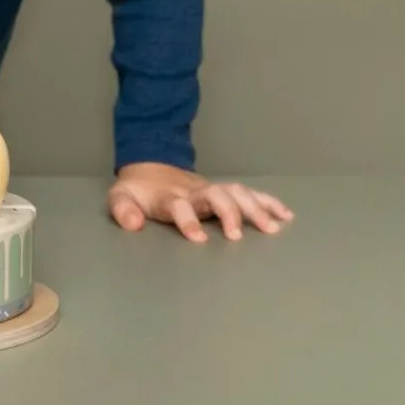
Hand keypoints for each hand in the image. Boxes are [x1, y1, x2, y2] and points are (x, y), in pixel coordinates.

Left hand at [107, 162, 293, 242]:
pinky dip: (267, 201)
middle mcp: (193, 191)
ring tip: (272, 228)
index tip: (198, 238)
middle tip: (237, 236)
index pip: (178, 205)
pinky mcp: (223, 191)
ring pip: (236, 192)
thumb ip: (123, 210)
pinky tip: (285, 215)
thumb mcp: (120, 197)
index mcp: (168, 196)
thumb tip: (133, 224)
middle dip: (228, 213)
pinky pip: (248, 193)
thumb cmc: (138, 190)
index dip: (187, 219)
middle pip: (214, 195)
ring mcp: (210, 189)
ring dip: (254, 208)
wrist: (150, 166)